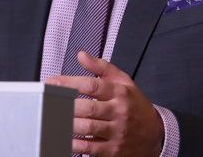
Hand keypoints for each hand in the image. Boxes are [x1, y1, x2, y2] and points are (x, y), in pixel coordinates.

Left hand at [46, 52, 163, 156]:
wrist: (155, 133)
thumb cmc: (134, 104)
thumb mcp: (123, 81)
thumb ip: (101, 67)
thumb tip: (81, 55)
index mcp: (120, 92)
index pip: (92, 85)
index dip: (70, 83)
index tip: (52, 82)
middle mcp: (119, 112)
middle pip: (88, 108)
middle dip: (65, 105)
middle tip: (48, 101)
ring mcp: (117, 132)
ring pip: (87, 128)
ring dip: (67, 123)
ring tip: (51, 117)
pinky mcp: (113, 150)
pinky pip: (90, 147)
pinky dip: (74, 143)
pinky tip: (63, 137)